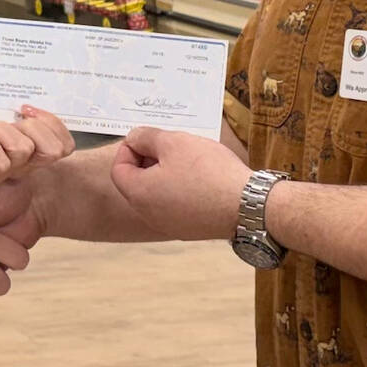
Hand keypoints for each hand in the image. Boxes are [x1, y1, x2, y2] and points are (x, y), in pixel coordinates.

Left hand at [0, 98, 74, 186]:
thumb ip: (21, 106)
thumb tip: (39, 102)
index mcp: (30, 142)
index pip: (64, 144)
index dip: (53, 123)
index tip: (26, 107)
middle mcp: (21, 162)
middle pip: (53, 151)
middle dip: (33, 125)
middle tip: (8, 118)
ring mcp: (2, 172)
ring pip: (23, 152)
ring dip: (1, 131)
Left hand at [107, 125, 250, 241]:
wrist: (247, 206)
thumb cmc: (208, 172)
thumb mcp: (174, 142)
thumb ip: (146, 137)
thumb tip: (134, 138)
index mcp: (138, 193)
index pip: (118, 169)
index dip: (131, 148)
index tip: (152, 139)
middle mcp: (148, 215)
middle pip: (136, 183)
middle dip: (149, 161)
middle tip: (172, 146)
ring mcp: (169, 225)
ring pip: (156, 195)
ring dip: (166, 175)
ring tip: (189, 160)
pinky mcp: (189, 229)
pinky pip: (175, 206)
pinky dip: (180, 191)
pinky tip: (202, 179)